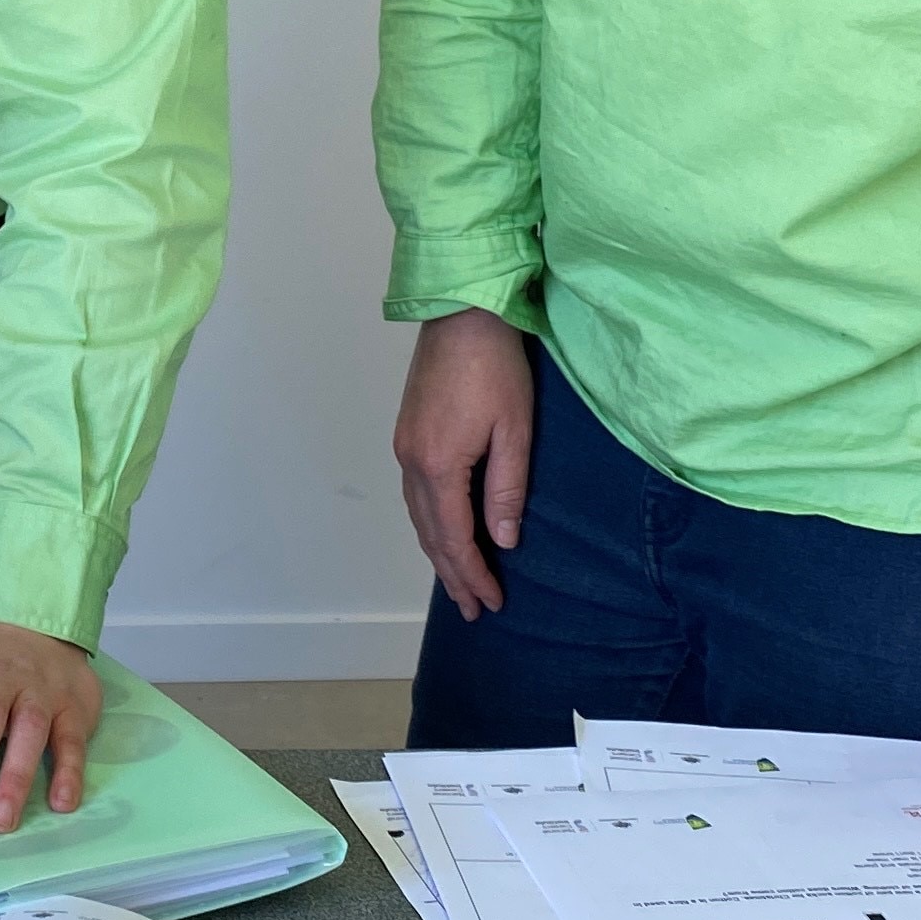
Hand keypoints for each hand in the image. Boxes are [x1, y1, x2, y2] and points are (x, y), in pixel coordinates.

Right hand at [395, 307, 536, 613]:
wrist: (462, 311)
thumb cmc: (495, 366)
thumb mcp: (515, 431)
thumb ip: (506, 490)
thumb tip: (504, 541)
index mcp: (439, 465)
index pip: (454, 538)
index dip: (473, 573)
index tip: (491, 603)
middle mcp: (412, 461)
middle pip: (429, 534)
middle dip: (452, 574)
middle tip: (474, 608)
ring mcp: (404, 445)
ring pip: (417, 516)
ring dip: (437, 552)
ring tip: (458, 580)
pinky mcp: (407, 432)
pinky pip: (414, 495)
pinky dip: (429, 524)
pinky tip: (441, 530)